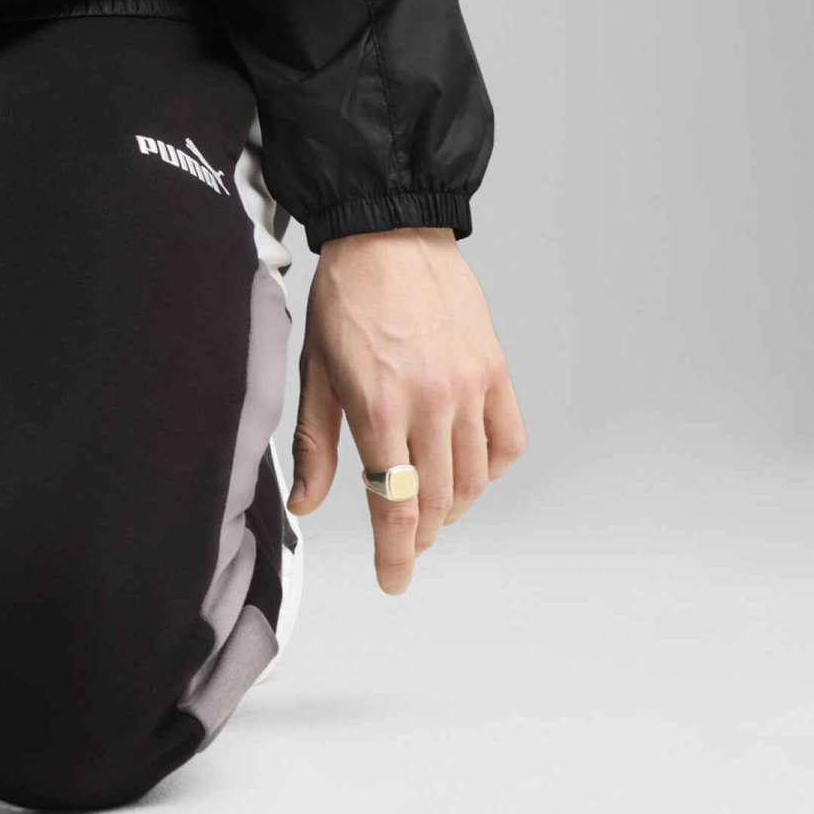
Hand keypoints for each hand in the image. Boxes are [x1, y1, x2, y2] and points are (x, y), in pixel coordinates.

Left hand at [286, 226, 526, 594]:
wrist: (389, 233)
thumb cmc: (345, 298)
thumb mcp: (315, 371)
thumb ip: (315, 445)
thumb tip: (306, 504)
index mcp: (377, 407)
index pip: (392, 505)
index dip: (395, 555)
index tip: (394, 580)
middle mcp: (429, 404)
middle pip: (435, 502)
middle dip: (418, 535)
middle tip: (404, 544)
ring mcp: (468, 389)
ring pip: (474, 480)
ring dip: (452, 507)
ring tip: (431, 508)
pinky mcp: (495, 372)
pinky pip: (507, 442)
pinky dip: (492, 468)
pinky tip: (470, 468)